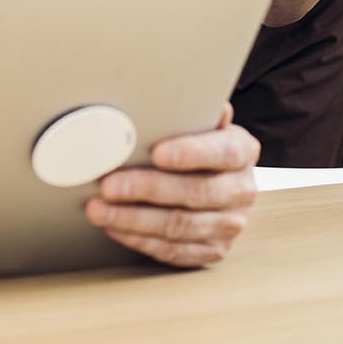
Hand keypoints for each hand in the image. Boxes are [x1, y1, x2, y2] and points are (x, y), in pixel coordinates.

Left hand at [83, 104, 259, 266]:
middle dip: (146, 189)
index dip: (190, 153)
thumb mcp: (200, 125)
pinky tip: (115, 228)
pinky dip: (140, 240)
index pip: (222, 151)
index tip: (156, 152)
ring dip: (133, 219)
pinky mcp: (214, 251)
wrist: (216, 184)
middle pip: (195, 192)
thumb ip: (194, 112)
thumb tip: (189, 92)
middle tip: (108, 184)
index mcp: (243, 150)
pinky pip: (174, 251)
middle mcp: (243, 189)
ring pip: (180, 226)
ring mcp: (230, 224)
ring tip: (99, 209)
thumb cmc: (197, 147)